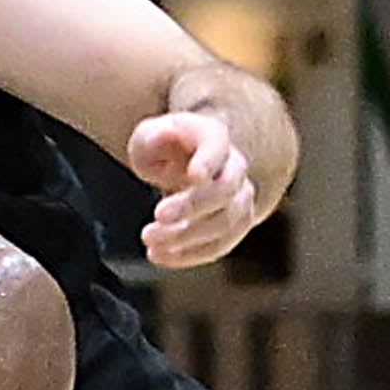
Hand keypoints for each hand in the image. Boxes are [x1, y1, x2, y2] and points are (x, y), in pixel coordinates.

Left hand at [130, 110, 260, 268]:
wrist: (181, 162)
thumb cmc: (163, 147)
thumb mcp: (149, 135)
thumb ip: (153, 135)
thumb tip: (162, 133)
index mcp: (214, 136)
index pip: (218, 146)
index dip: (209, 161)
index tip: (194, 176)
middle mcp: (234, 166)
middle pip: (225, 190)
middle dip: (191, 208)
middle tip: (156, 217)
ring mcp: (239, 196)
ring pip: (225, 222)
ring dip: (187, 237)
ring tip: (150, 241)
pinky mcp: (234, 224)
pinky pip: (220, 245)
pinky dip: (190, 254)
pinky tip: (160, 255)